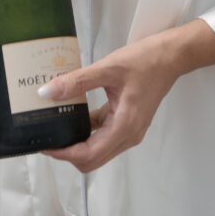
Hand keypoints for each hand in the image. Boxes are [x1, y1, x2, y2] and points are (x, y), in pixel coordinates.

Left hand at [40, 32, 182, 172]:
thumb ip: (77, 81)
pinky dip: (88, 130)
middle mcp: (128, 135)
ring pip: (97, 149)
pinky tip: (75, 113)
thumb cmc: (145, 61)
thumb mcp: (107, 68)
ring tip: (56, 125)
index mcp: (124, 126)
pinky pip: (103, 135)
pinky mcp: (127, 122)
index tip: (45, 145)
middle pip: (92, 159)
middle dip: (68, 152)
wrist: (170, 56)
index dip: (64, 154)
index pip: (88, 155)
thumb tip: (47, 93)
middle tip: (47, 136)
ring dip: (77, 143)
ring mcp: (129, 131)